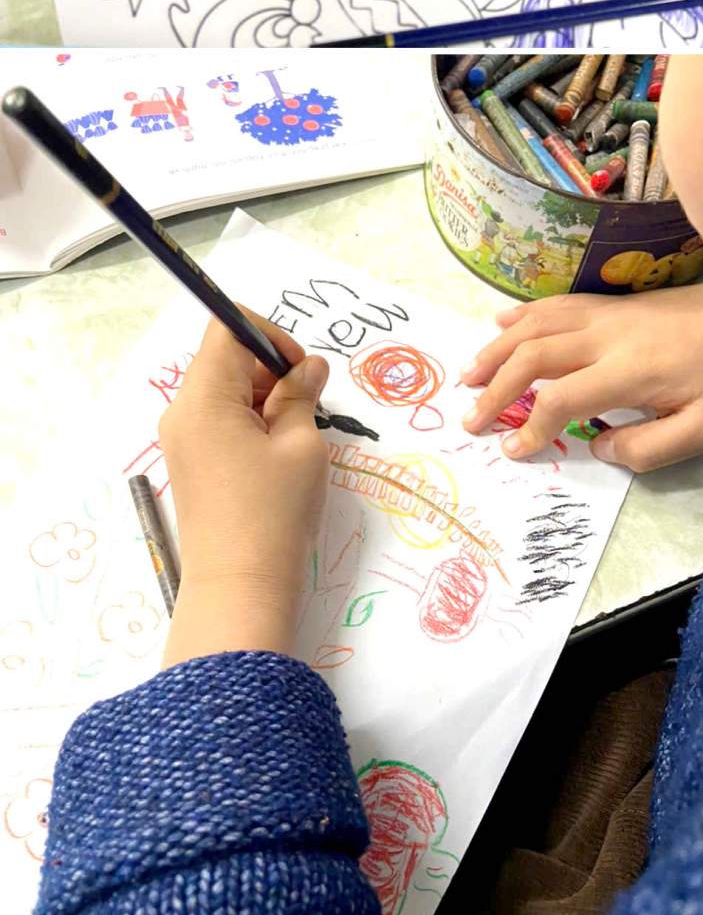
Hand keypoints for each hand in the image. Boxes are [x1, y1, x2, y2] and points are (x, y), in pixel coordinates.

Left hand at [158, 314, 329, 663]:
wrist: (239, 586)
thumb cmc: (273, 513)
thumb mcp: (299, 445)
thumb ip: (301, 395)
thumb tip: (309, 366)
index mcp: (203, 399)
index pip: (226, 328)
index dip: (269, 334)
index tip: (301, 368)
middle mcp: (183, 412)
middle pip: (224, 358)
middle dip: (270, 368)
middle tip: (308, 404)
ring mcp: (182, 439)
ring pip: (224, 391)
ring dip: (263, 397)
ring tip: (295, 436)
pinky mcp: (191, 463)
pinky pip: (219, 421)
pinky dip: (250, 422)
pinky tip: (277, 453)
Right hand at [459, 283, 702, 470]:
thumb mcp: (701, 428)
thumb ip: (648, 450)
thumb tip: (598, 446)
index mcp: (628, 371)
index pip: (560, 400)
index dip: (530, 428)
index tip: (513, 450)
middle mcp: (607, 336)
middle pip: (533, 357)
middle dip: (496, 390)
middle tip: (471, 419)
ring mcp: (607, 314)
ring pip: (536, 324)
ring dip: (496, 350)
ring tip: (467, 374)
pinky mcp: (613, 303)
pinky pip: (555, 304)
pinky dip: (521, 315)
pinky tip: (501, 324)